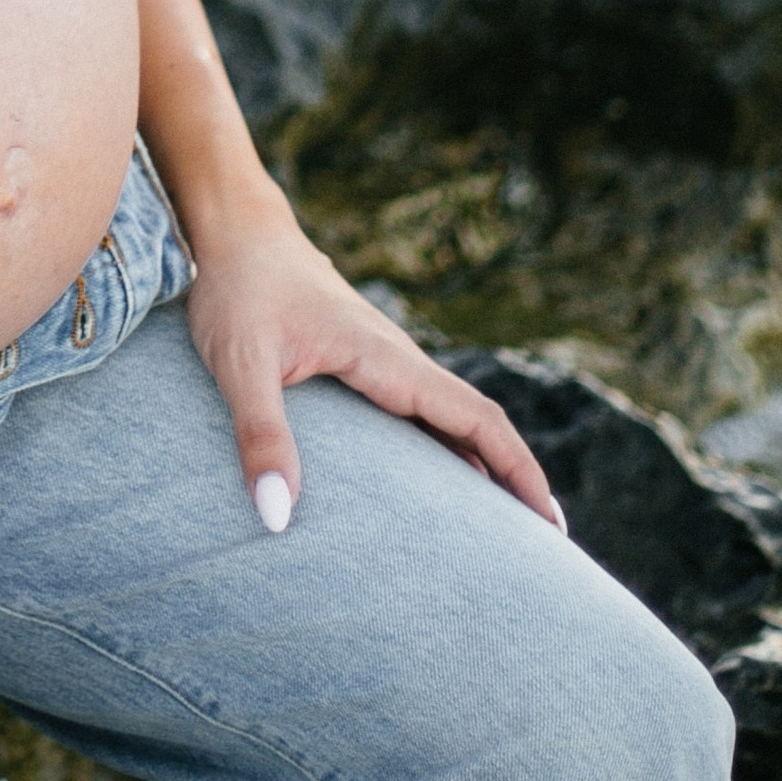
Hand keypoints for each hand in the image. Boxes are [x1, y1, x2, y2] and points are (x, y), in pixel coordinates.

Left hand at [184, 181, 559, 534]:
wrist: (232, 229)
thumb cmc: (236, 289)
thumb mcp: (239, 364)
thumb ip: (260, 435)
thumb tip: (277, 517)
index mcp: (386, 357)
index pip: (475, 418)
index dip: (518, 470)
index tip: (550, 523)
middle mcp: (396, 358)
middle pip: (474, 425)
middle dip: (512, 480)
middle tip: (539, 551)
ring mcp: (381, 360)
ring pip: (447, 419)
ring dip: (479, 468)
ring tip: (498, 533)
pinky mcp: (359, 362)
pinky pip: (416, 412)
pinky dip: (440, 449)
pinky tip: (430, 484)